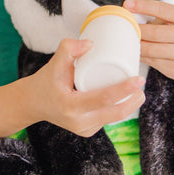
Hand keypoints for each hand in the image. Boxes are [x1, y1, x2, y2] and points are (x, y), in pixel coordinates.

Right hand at [28, 38, 144, 136]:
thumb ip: (68, 49)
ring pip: (114, 118)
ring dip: (129, 105)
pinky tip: (126, 100)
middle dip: (134, 100)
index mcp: (70, 106)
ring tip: (137, 90)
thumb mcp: (53, 64)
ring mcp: (84, 130)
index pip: (103, 99)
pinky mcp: (87, 132)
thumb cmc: (44, 82)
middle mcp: (78, 122)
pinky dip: (118, 110)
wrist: (32, 104)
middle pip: (115, 113)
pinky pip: (107, 120)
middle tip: (142, 84)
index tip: (139, 79)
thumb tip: (91, 42)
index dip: (124, 89)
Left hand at [124, 0, 173, 88]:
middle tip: (121, 26)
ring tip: (124, 40)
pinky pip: (151, 61)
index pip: (162, 9)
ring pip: (151, 49)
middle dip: (135, 30)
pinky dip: (140, 55)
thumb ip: (161, 18)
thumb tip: (131, 15)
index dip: (143, 6)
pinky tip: (133, 51)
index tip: (127, 4)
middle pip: (154, 32)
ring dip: (135, 45)